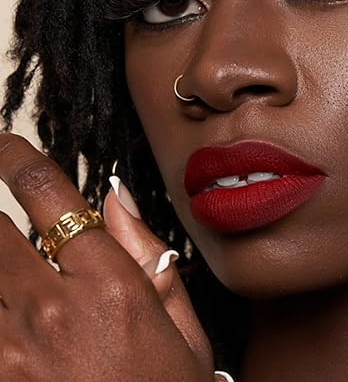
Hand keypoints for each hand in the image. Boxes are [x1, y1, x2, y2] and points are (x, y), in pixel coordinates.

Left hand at [0, 133, 213, 380]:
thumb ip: (145, 249)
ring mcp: (10, 351)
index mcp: (108, 281)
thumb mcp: (179, 319)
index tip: (1, 146)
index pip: (47, 194)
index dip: (13, 156)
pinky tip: (7, 310)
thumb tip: (113, 195)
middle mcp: (52, 307)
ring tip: (6, 260)